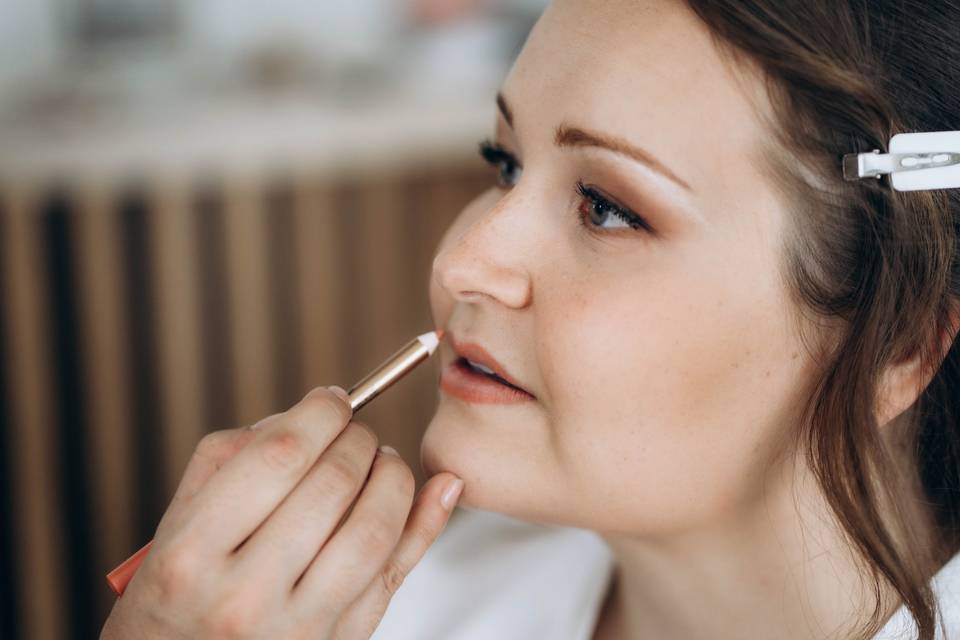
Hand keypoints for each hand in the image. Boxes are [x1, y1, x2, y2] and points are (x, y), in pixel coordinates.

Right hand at [100, 386, 463, 639]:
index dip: (320, 414)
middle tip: (355, 431)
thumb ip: (230, 459)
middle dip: (357, 439)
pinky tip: (440, 486)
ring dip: (393, 475)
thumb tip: (307, 416)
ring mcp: (298, 628)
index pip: (279, 456)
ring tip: (382, 460)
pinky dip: (428, 522)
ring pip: (374, 528)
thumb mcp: (174, 527)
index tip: (332, 401)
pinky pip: (397, 573)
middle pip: (333, 484)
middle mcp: (245, 596)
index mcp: (192, 555)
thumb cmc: (174, 598)